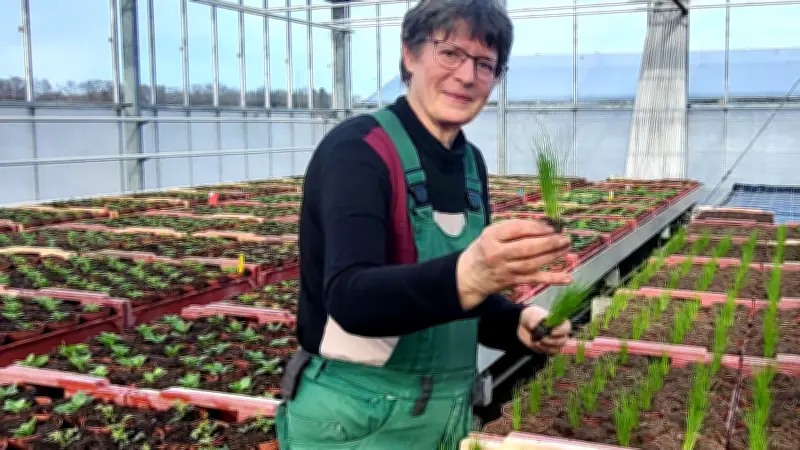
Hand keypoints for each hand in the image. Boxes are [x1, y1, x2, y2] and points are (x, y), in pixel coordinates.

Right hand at [456, 219, 571, 309]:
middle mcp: (497, 253)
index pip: (517, 229)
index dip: (536, 228)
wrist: (469, 276)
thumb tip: (543, 225)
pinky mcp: (512, 282)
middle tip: (565, 238)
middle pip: (527, 248)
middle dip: (549, 242)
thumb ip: (513, 229)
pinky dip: (552, 279)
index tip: (551, 227)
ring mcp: (505, 269)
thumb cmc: (484, 249)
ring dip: (553, 256)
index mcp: (491, 236)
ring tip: (566, 248)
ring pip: (533, 263)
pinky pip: (535, 279)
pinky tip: (567, 278)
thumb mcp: (491, 234)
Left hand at [517, 305, 570, 354]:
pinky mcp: (548, 347)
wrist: (526, 324)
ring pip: (556, 348)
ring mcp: (554, 341)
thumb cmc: (533, 317)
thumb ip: (534, 320)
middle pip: (562, 341)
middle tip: (543, 339)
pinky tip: (535, 343)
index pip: (566, 327)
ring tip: (537, 342)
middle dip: (552, 341)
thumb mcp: (533, 315)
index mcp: (559, 322)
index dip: (561, 331)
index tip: (551, 332)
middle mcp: (559, 333)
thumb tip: (533, 326)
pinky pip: (548, 352)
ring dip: (546, 346)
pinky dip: (541, 349)